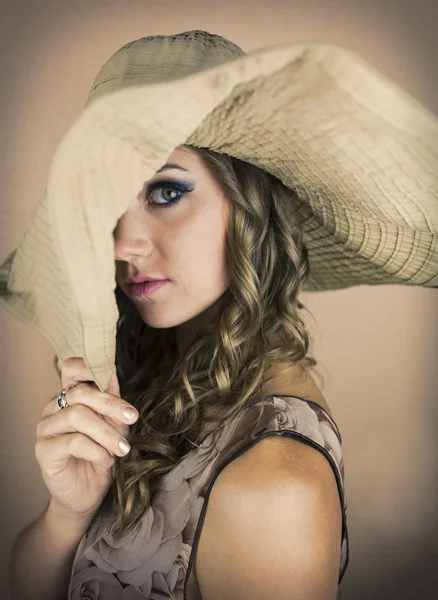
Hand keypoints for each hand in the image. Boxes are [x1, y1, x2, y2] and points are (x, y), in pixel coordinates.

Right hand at [35, 357, 138, 520]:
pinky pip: (73, 442)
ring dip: (106, 433)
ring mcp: (46, 428)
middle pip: (80, 393)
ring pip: (77, 416)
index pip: (71, 369)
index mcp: (69, 396)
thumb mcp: (115, 425)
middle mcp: (53, 408)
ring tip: (122, 448)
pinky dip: (96, 450)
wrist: (89, 493)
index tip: (114, 376)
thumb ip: (112, 401)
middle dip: (111, 405)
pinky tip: (107, 460)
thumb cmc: (102, 454)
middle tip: (133, 418)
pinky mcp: (44, 450)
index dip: (88, 366)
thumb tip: (113, 374)